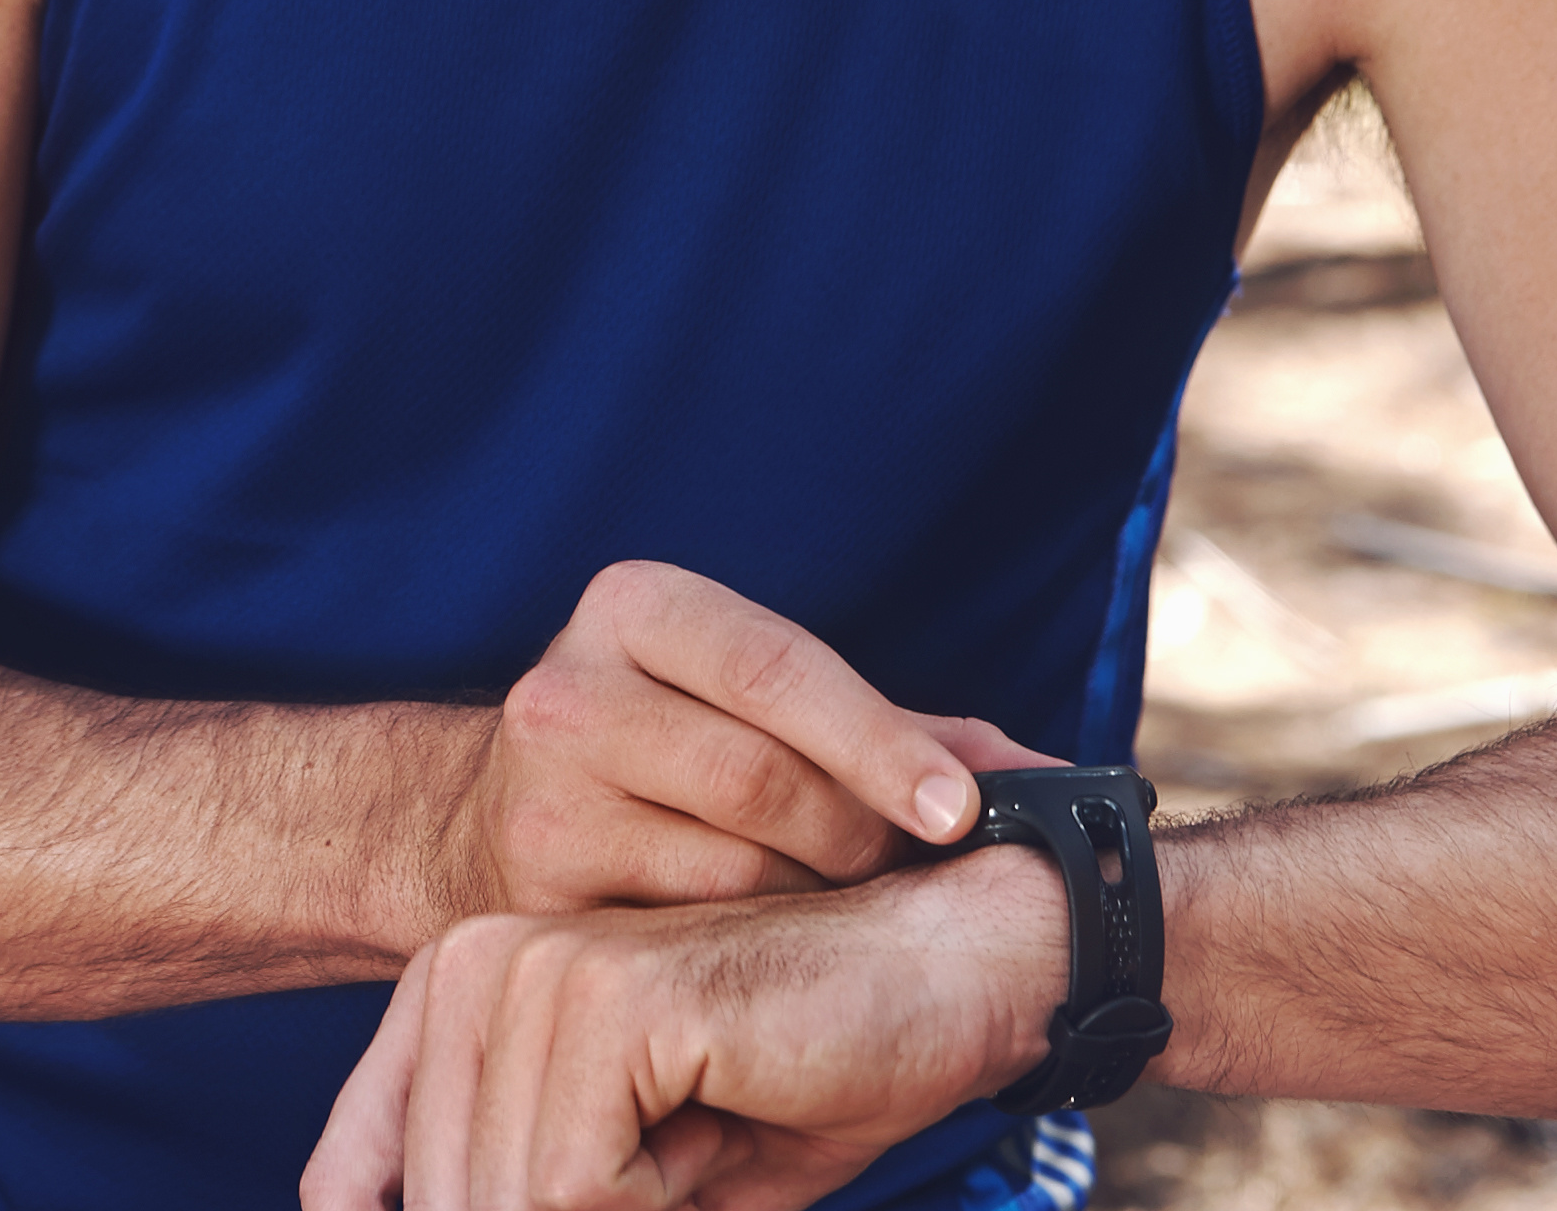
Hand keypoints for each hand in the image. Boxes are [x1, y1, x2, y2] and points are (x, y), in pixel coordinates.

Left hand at [303, 856, 1056, 1210]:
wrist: (948, 977)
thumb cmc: (798, 1081)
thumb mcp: (627, 1177)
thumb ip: (528, 1198)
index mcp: (453, 993)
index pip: (360, 1175)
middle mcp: (469, 964)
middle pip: (446, 1200)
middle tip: (669, 1174)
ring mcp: (534, 969)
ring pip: (506, 1202)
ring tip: (703, 1144)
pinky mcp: (611, 995)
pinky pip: (576, 1187)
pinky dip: (656, 1206)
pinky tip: (718, 1135)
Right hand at [449, 564, 1053, 918]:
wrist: (494, 824)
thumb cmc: (673, 751)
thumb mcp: (760, 705)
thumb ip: (906, 732)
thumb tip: (1062, 781)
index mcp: (636, 607)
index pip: (775, 666)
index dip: (879, 743)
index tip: (958, 811)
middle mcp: (569, 689)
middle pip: (762, 780)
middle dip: (856, 837)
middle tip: (897, 868)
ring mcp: (544, 798)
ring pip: (734, 873)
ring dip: (811, 901)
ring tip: (830, 898)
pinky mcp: (537, 898)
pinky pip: (689, 944)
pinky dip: (751, 949)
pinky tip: (765, 942)